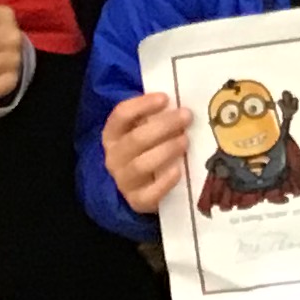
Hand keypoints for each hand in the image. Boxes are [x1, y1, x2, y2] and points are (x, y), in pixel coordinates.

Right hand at [102, 90, 191, 212]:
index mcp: (113, 134)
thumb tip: (179, 102)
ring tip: (185, 140)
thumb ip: (155, 116)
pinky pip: (149, 194)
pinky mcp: (138, 201)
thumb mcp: (144, 128)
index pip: (121, 115)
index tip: (165, 98)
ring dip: (166, 150)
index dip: (142, 105)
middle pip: (135, 140)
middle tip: (186, 116)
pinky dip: (165, 182)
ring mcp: (124, 181)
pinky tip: (179, 169)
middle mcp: (115, 157)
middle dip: (163, 126)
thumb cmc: (147, 147)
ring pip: (141, 165)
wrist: (140, 185)